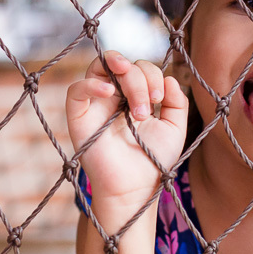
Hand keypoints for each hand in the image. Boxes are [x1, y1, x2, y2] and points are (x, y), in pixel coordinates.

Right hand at [66, 51, 187, 204]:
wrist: (136, 188)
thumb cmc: (153, 160)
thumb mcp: (174, 127)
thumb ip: (177, 102)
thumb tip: (170, 78)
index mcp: (133, 96)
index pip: (140, 68)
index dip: (153, 75)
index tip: (160, 100)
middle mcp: (113, 96)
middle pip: (122, 64)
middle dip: (141, 79)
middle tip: (148, 108)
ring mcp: (95, 105)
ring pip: (100, 68)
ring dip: (122, 73)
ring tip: (135, 97)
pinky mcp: (78, 117)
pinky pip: (76, 90)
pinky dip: (91, 85)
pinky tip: (109, 92)